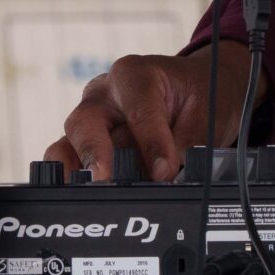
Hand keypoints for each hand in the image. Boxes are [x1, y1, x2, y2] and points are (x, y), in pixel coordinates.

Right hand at [50, 44, 255, 182]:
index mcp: (135, 75)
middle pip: (85, 122)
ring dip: (75, 170)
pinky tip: (82, 199)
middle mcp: (104, 94)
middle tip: (105, 178)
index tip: (164, 171)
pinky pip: (69, 161)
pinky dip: (73, 179)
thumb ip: (185, 144)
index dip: (151, 143)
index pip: (138, 110)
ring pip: (68, 143)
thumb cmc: (200, 94)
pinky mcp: (87, 143)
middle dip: (93, 152)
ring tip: (88, 194)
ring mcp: (92, 119)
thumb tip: (164, 177)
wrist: (198, 89)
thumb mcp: (206, 113)